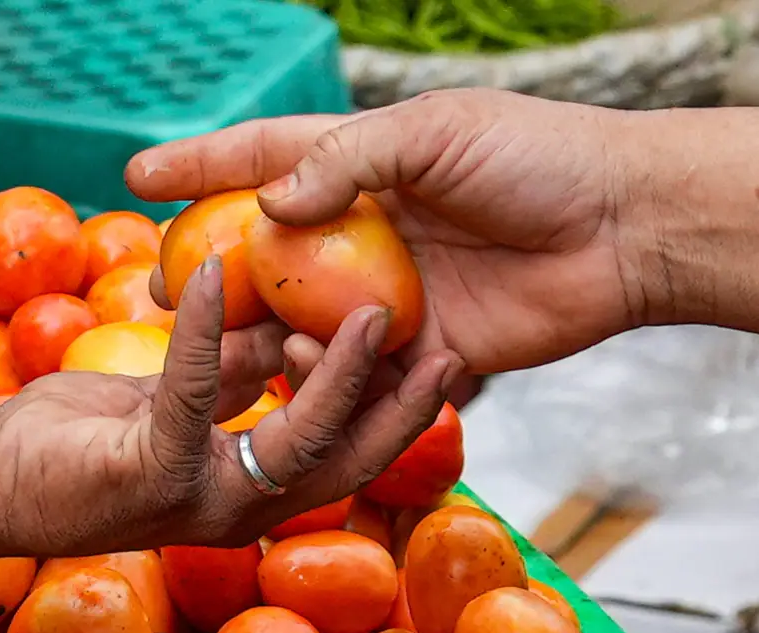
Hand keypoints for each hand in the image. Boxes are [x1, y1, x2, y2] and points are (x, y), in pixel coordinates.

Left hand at [0, 258, 461, 556]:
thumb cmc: (73, 440)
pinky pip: (194, 391)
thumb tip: (282, 331)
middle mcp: (234, 507)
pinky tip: (212, 275)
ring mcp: (196, 498)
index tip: (437, 360)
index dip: (395, 415)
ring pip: (294, 439)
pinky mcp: (149, 472)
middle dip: (401, 411)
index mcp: (245, 488)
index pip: (342, 456)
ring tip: (370, 311)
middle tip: (449, 349)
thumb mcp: (169, 398)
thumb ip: (230, 375)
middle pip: (344, 462)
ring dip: (334, 374)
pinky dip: (206, 329)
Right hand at [128, 89, 653, 374]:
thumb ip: (346, 160)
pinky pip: (355, 369)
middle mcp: (362, 233)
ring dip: (261, 334)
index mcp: (361, 167)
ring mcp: (386, 293)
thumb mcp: (434, 131)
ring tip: (236, 344)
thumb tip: (267, 205)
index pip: (260, 159)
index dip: (197, 165)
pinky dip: (327, 373)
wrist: (623, 229)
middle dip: (211, 274)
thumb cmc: (534, 158)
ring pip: (299, 321)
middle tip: (166, 294)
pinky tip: (314, 367)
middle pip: (265, 254)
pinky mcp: (419, 348)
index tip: (136, 173)